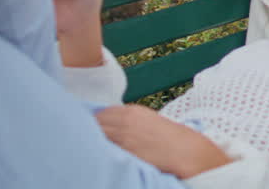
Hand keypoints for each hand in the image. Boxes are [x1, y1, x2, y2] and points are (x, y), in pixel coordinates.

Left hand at [96, 105, 230, 177]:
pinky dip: (99, 152)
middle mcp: (126, 120)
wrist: (186, 152)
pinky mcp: (125, 150)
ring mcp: (124, 135)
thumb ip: (132, 123)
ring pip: (97, 135)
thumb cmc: (172, 140)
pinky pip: (105, 149)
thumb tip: (114, 130)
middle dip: (88, 130)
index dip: (93, 121)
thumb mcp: (151, 123)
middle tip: (82, 139)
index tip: (87, 128)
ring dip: (91, 141)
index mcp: (133, 111)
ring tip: (87, 149)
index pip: (101, 113)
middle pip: (95, 122)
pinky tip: (97, 157)